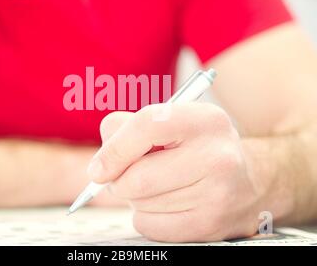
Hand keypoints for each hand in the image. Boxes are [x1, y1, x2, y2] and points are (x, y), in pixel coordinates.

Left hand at [87, 103, 272, 241]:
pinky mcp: (211, 224)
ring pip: (142, 204)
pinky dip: (146, 216)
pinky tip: (166, 203)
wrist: (248, 180)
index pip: (147, 126)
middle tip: (122, 178)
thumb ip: (127, 128)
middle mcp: (216, 155)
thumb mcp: (172, 123)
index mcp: (204, 120)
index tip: (97, 169)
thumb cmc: (197, 148)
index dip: (114, 149)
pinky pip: (151, 226)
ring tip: (157, 185)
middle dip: (119, 181)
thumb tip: (101, 163)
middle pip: (138, 177)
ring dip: (135, 198)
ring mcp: (217, 194)